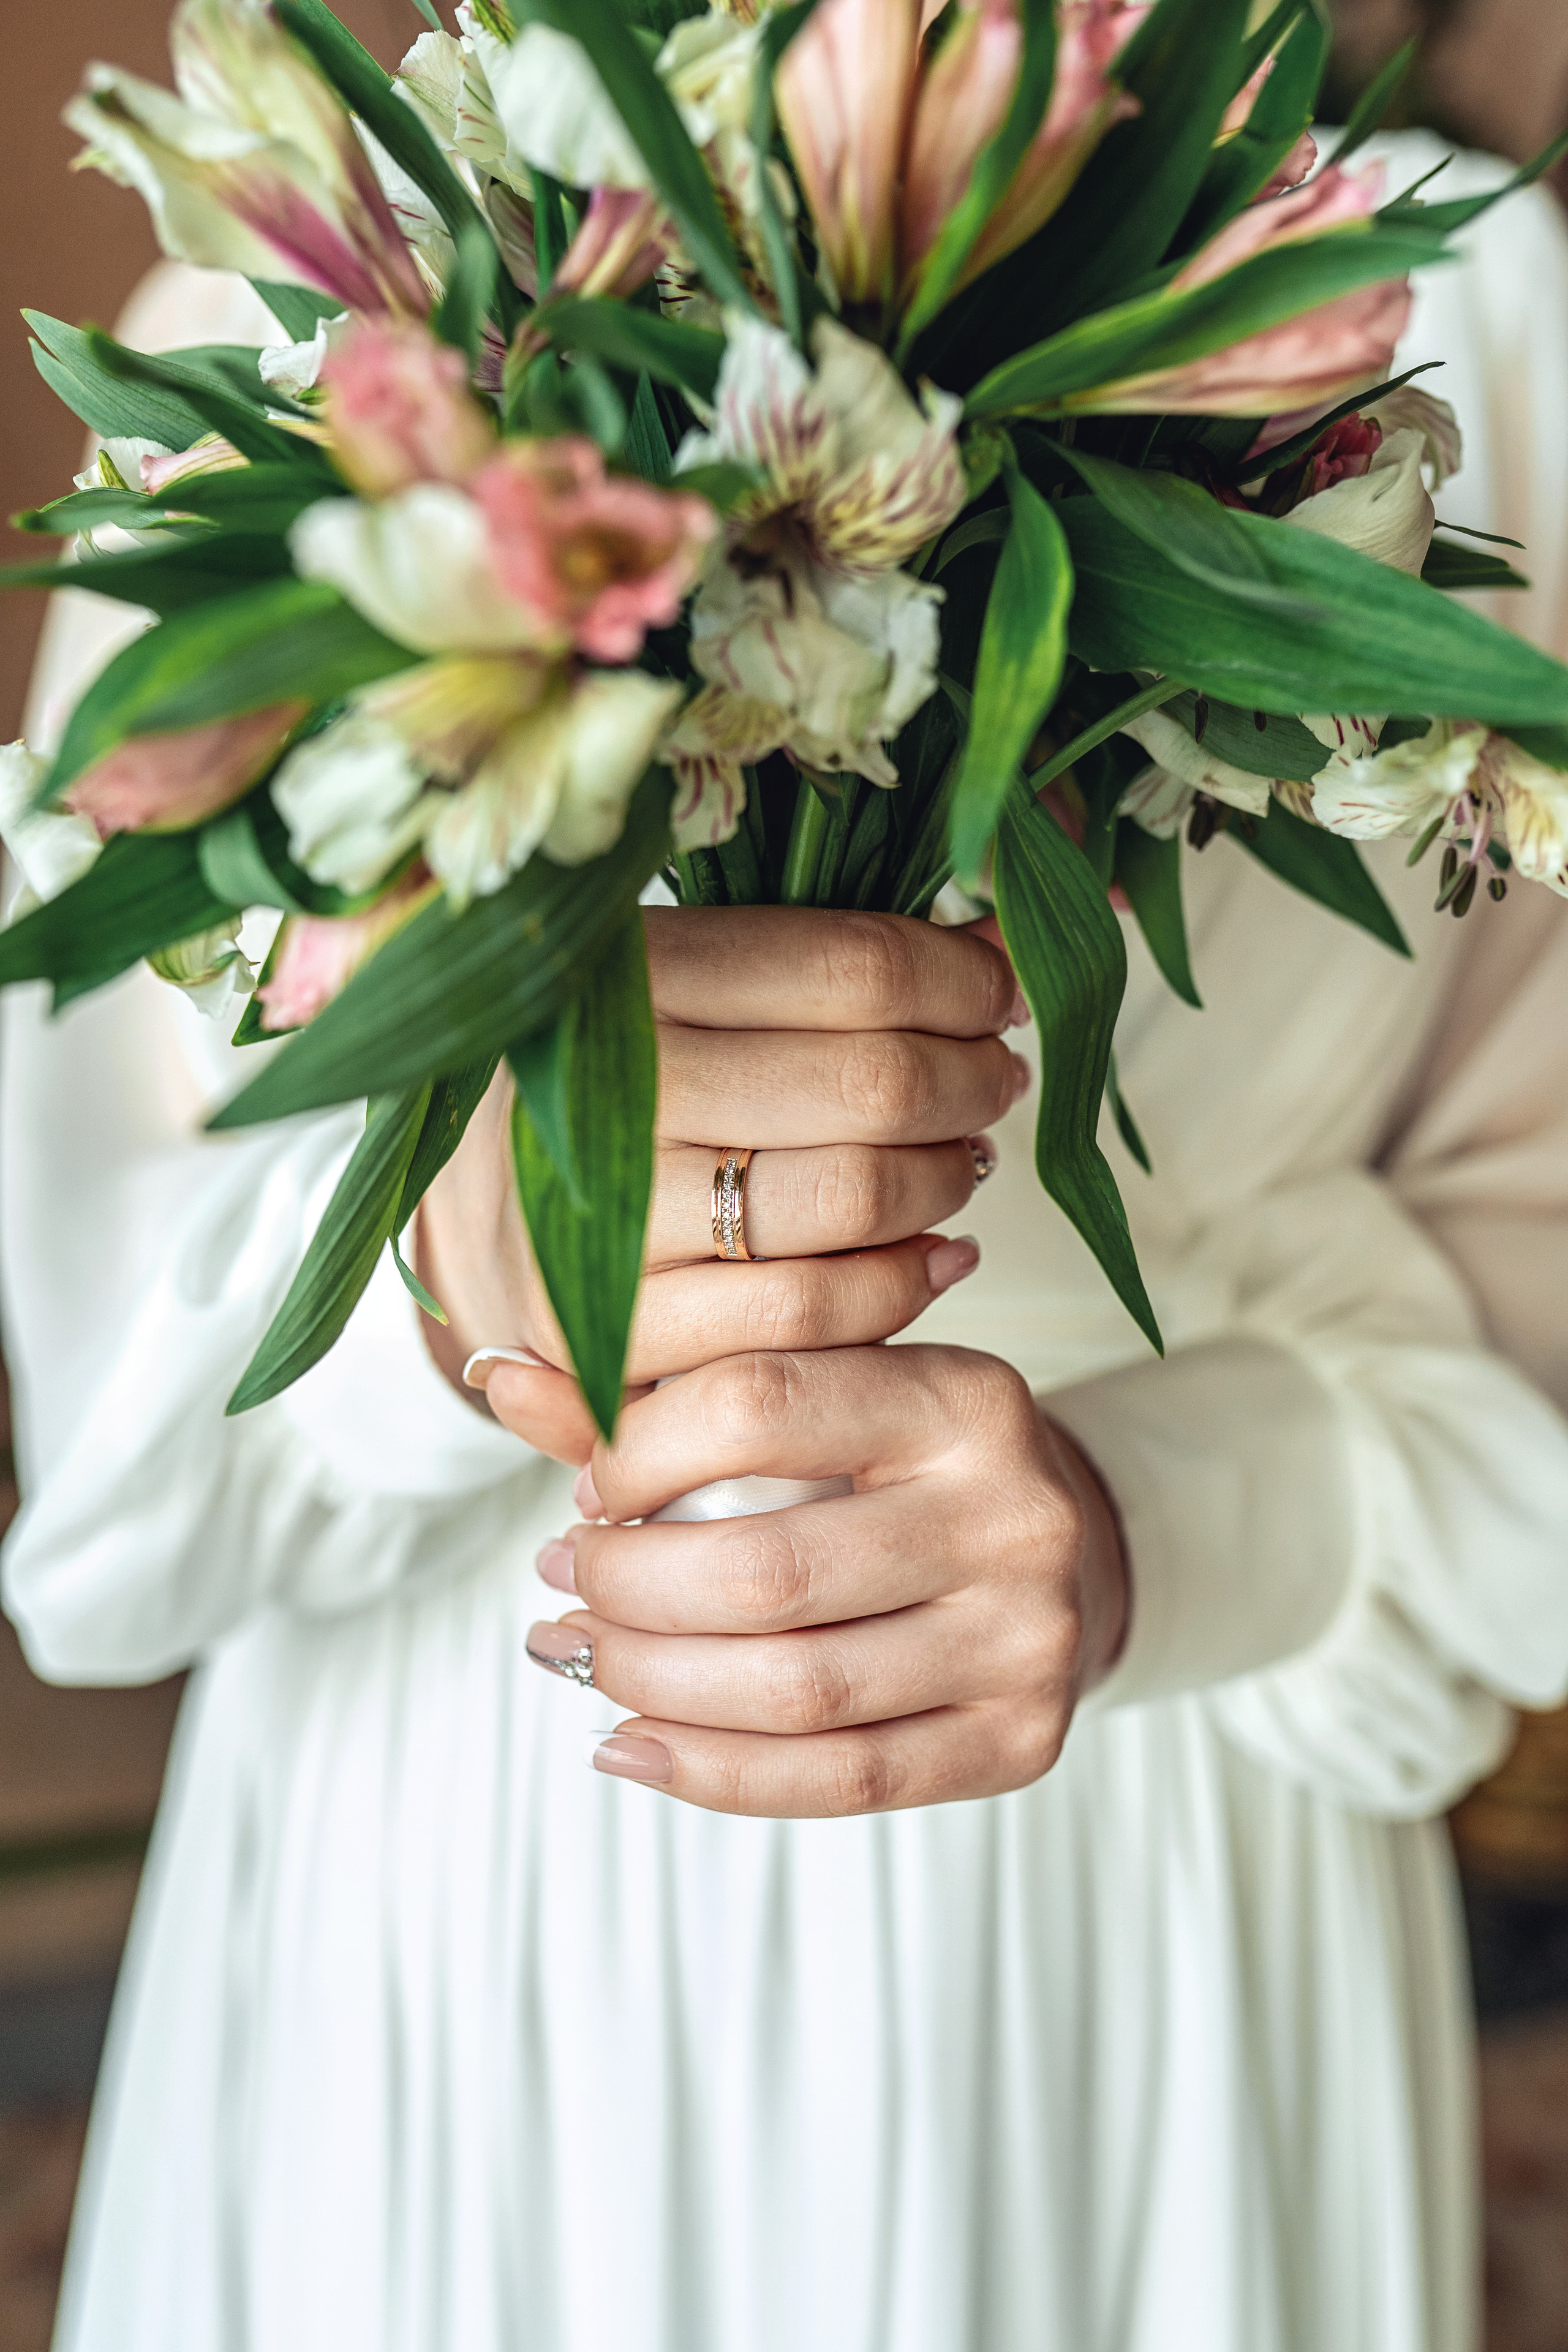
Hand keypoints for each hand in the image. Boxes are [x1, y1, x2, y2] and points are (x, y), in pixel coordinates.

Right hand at [419, 907, 1027, 1456]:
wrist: (478, 1215)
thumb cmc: (614, 1078)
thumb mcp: (685, 978)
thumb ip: (821, 953)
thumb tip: (1010, 912)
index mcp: (623, 973)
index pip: (854, 967)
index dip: (962, 979)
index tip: (1000, 991)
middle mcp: (611, 1090)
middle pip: (872, 1083)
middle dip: (970, 1080)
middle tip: (994, 1078)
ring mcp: (613, 1221)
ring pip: (855, 1197)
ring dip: (943, 1178)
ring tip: (961, 1158)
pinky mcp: (618, 1334)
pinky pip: (813, 1312)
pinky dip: (906, 1283)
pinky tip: (938, 1252)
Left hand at [512, 1343, 1128, 1816]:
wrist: (1053, 1546)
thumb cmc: (891, 1460)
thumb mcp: (809, 1397)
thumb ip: (659, 1396)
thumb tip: (500, 1376)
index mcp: (967, 1393)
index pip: (759, 1408)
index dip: (638, 1455)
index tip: (584, 1487)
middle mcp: (1018, 1512)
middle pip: (768, 1574)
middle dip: (628, 1587)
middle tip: (560, 1576)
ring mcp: (1031, 1636)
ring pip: (797, 1692)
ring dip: (650, 1682)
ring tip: (578, 1651)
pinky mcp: (1023, 1741)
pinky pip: (842, 1782)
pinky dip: (712, 1772)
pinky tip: (628, 1743)